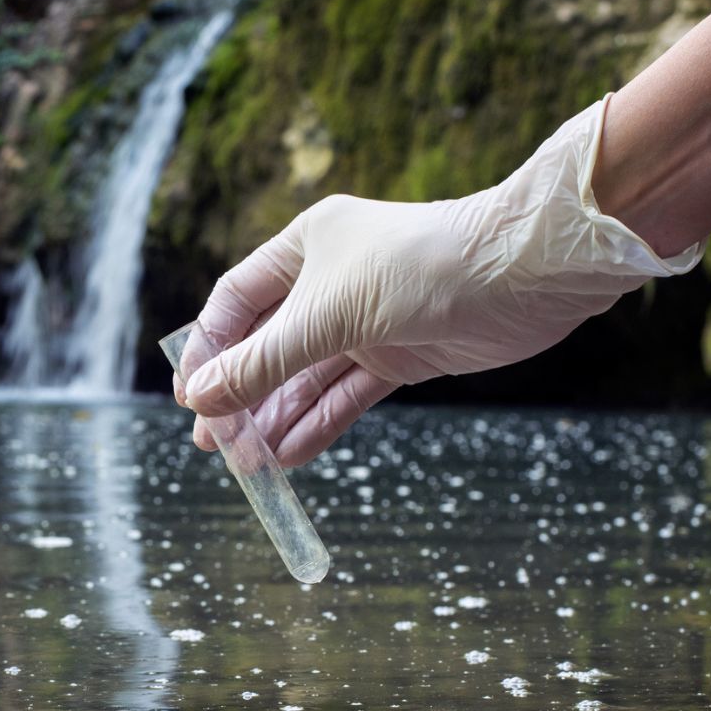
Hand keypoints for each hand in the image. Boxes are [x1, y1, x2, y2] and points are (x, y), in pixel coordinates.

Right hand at [176, 98, 701, 465]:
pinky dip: (318, 424)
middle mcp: (332, 282)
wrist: (520, 275)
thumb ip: (263, 362)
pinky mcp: (402, 356)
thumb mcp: (327, 316)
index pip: (237, 301)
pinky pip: (346, 396)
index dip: (210, 349)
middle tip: (214, 446)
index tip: (191, 398)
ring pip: (306, 377)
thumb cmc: (419, 268)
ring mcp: (368, 321)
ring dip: (277, 418)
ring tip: (249, 464)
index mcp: (306, 246)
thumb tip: (202, 400)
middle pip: (269, 345)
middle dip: (241, 395)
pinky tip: (289, 456)